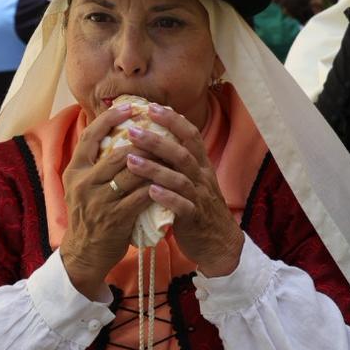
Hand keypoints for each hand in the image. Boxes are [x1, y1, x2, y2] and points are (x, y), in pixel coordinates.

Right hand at [58, 103, 153, 297]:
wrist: (85, 253)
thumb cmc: (91, 214)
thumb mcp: (85, 186)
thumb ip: (97, 163)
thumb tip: (117, 132)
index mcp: (75, 170)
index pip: (90, 136)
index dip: (111, 119)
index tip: (132, 107)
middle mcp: (83, 183)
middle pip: (117, 152)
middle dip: (144, 140)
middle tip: (163, 129)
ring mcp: (99, 201)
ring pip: (132, 172)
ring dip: (156, 161)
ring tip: (172, 151)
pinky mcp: (115, 218)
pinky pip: (142, 196)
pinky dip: (159, 186)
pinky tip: (172, 179)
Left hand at [123, 103, 243, 277]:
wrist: (219, 242)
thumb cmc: (199, 208)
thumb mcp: (195, 180)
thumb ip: (179, 161)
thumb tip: (156, 137)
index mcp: (201, 166)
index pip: (191, 136)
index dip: (173, 120)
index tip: (151, 107)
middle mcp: (202, 178)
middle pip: (182, 153)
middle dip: (157, 140)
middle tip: (132, 130)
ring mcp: (199, 198)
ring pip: (179, 178)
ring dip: (155, 168)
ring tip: (130, 160)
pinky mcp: (194, 218)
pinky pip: (182, 206)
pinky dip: (167, 198)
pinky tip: (150, 192)